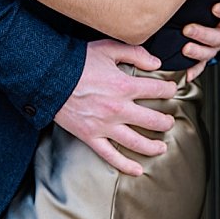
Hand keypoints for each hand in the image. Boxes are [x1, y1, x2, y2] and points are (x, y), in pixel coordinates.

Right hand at [54, 39, 173, 175]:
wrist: (47, 77)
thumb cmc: (77, 61)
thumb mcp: (108, 48)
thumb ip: (135, 53)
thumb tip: (156, 63)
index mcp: (124, 86)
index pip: (157, 91)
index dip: (169, 89)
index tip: (172, 90)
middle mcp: (118, 109)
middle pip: (152, 121)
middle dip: (165, 122)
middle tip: (169, 122)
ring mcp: (104, 125)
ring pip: (136, 142)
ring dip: (153, 146)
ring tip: (162, 148)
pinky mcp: (90, 136)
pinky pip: (110, 155)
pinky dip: (125, 164)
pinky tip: (138, 170)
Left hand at [180, 0, 219, 77]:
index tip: (216, 7)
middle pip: (217, 37)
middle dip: (202, 34)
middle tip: (188, 29)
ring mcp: (215, 46)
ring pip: (209, 52)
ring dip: (198, 52)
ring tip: (186, 49)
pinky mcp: (206, 54)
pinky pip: (202, 64)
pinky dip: (195, 70)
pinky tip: (188, 74)